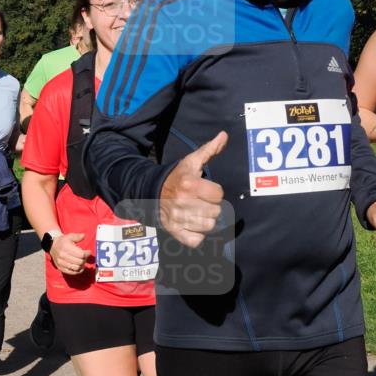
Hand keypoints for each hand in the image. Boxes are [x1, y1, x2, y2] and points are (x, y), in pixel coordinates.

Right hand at [50, 232, 88, 274]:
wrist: (52, 246)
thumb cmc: (63, 241)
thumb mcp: (70, 236)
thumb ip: (77, 236)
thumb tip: (84, 236)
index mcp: (66, 247)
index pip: (81, 254)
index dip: (87, 254)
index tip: (88, 252)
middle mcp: (63, 256)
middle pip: (80, 262)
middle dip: (85, 259)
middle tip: (86, 257)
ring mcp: (61, 263)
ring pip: (76, 268)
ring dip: (82, 265)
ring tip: (83, 261)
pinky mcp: (61, 268)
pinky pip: (72, 272)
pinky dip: (78, 271)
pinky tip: (80, 266)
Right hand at [159, 131, 227, 246]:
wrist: (151, 191)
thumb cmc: (176, 177)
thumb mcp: (191, 161)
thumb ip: (209, 149)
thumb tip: (224, 135)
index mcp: (189, 184)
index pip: (219, 194)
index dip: (215, 192)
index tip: (206, 190)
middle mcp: (183, 202)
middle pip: (216, 212)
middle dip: (211, 207)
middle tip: (201, 202)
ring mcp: (178, 219)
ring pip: (208, 226)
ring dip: (206, 221)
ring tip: (197, 212)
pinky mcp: (174, 231)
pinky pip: (196, 240)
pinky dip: (197, 236)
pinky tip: (192, 225)